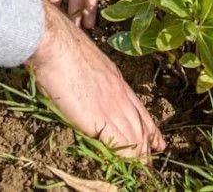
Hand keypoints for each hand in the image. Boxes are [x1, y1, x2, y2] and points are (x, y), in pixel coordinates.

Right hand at [27, 0, 164, 156]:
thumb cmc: (62, 48)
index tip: (157, 141)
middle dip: (147, 146)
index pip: (139, 109)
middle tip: (151, 162)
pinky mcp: (99, 118)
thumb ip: (92, 79)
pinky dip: (127, 157)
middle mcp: (120, 94)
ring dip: (139, 155)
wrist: (55, 44)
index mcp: (117, 81)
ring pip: (134, 136)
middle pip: (140, 126)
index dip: (149, 128)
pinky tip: (130, 166)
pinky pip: (120, 142)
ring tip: (143, 169)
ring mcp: (112, 106)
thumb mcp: (87, 62)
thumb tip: (86, 87)